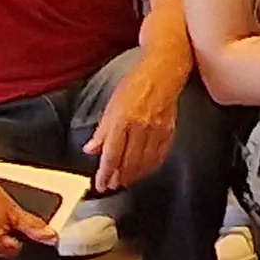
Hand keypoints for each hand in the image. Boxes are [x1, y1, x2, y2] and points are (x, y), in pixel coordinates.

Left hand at [86, 60, 181, 192]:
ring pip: (144, 162)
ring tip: (125, 181)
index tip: (100, 184)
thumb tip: (90, 149)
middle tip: (112, 186)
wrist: (163, 72)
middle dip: (119, 178)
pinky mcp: (169, 131)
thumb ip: (102, 130)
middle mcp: (140, 128)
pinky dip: (151, 166)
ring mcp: (156, 131)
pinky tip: (144, 170)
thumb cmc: (135, 84)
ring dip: (134, 175)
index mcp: (122, 120)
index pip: (112, 155)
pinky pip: (159, 155)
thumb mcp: (111, 104)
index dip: (105, 173)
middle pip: (128, 162)